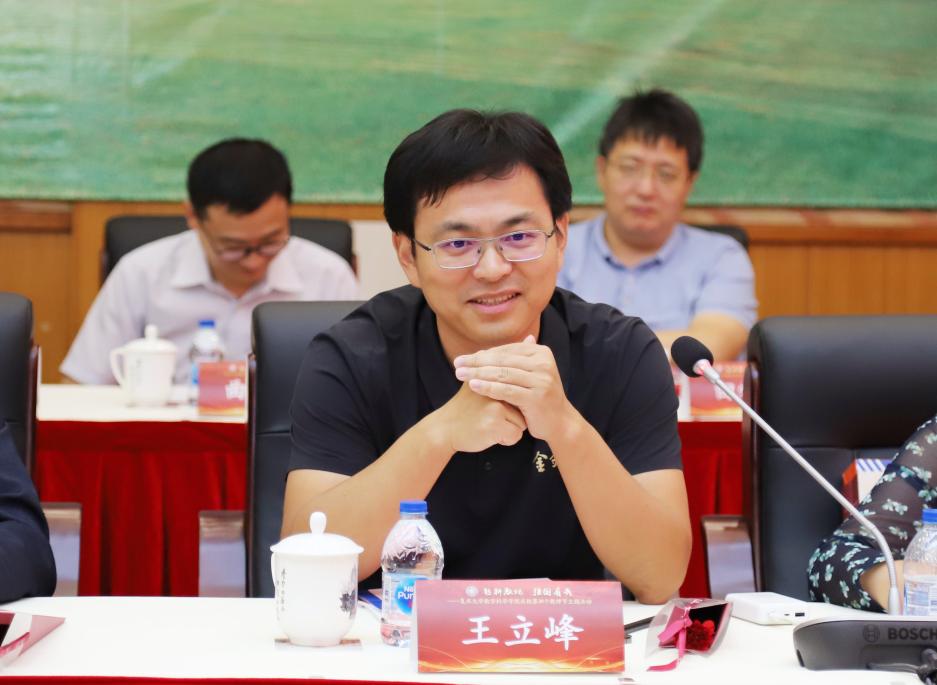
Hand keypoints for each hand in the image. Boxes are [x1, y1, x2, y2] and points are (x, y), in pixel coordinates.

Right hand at [433, 381, 526, 453]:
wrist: (444, 428)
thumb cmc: (463, 409)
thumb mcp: (474, 384)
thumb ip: (490, 373)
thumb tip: (509, 356)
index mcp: (493, 377)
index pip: (519, 390)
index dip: (513, 403)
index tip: (499, 408)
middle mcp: (495, 389)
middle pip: (524, 407)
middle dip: (513, 416)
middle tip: (491, 417)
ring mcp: (495, 406)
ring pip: (522, 422)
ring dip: (510, 429)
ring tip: (489, 426)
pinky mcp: (494, 424)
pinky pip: (516, 435)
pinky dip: (506, 440)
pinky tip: (489, 435)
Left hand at [453, 335, 576, 441]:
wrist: (559, 422)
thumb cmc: (539, 397)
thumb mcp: (529, 375)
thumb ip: (514, 361)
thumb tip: (491, 348)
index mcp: (542, 353)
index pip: (506, 350)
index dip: (483, 353)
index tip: (463, 358)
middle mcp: (543, 363)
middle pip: (503, 360)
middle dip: (477, 361)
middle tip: (457, 363)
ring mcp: (541, 380)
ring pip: (503, 374)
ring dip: (478, 373)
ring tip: (460, 374)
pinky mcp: (536, 397)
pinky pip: (506, 390)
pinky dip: (488, 387)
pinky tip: (473, 386)